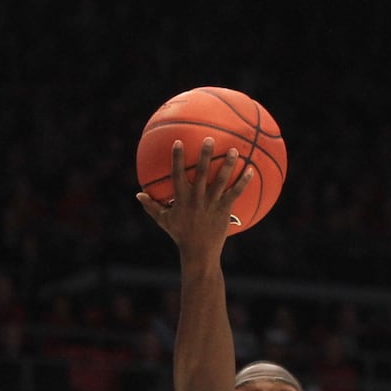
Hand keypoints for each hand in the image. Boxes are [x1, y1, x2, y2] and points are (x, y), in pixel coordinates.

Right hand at [136, 139, 253, 256]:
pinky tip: (251, 170)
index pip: (177, 173)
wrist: (199, 251)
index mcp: (182, 198)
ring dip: (228, 164)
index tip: (179, 142)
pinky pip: (236, 193)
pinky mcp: (224, 209)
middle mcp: (197, 197)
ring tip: (234, 150)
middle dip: (205, 154)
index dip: (177, 158)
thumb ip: (151, 206)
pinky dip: (244, 182)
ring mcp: (212, 202)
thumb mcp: (164, 220)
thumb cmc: (180, 234)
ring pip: (221, 180)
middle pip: (202, 172)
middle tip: (210, 139)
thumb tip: (138, 194)